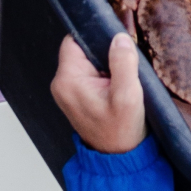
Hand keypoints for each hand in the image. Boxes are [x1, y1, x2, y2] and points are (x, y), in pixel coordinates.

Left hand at [52, 33, 145, 153]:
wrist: (118, 155)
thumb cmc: (120, 129)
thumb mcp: (128, 95)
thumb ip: (123, 63)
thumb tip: (119, 38)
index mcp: (68, 80)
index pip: (74, 40)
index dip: (96, 35)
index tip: (116, 42)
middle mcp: (62, 83)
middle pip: (81, 49)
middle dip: (103, 52)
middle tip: (123, 65)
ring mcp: (68, 90)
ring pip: (87, 60)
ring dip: (106, 64)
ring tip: (120, 79)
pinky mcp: (76, 95)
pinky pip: (89, 72)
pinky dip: (104, 75)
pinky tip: (116, 87)